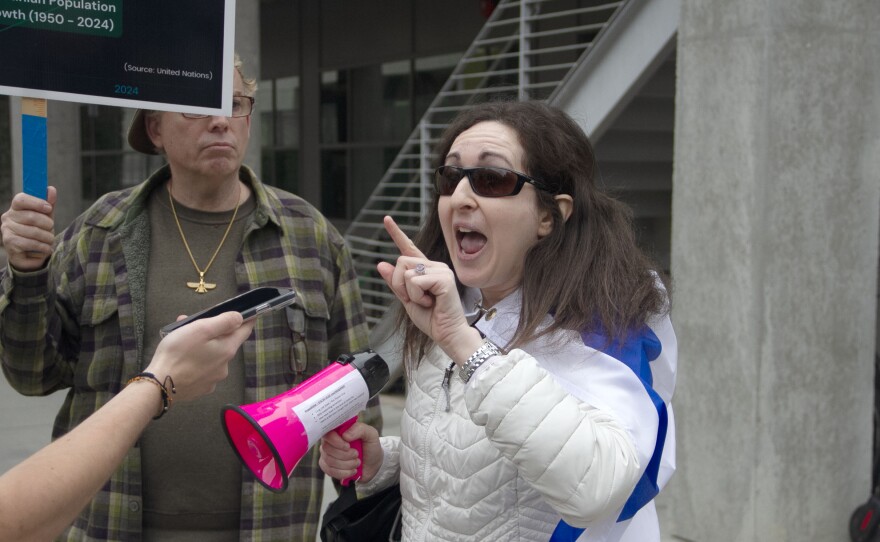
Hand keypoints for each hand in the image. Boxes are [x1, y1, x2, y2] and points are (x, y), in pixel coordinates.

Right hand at [0, 187, 56, 270]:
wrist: (31, 255)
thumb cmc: (38, 231)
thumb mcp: (45, 217)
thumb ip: (48, 204)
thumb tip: (51, 189)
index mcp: (16, 208)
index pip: (21, 199)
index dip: (36, 202)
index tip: (48, 208)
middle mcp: (8, 217)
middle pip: (31, 217)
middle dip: (47, 224)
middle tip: (50, 229)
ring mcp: (7, 230)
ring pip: (33, 232)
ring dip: (47, 238)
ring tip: (49, 241)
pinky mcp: (9, 243)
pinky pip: (31, 243)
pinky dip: (43, 247)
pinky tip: (46, 248)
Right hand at [144, 311, 254, 402]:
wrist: (159, 385)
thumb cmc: (179, 353)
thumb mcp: (201, 329)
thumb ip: (224, 321)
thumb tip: (240, 318)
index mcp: (227, 350)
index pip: (244, 331)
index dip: (247, 320)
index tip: (248, 312)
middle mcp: (224, 366)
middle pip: (225, 343)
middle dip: (213, 331)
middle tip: (193, 323)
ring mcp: (213, 380)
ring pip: (211, 355)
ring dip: (201, 345)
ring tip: (180, 338)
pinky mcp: (200, 388)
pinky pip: (202, 369)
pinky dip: (195, 360)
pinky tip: (181, 358)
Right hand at [319, 421, 381, 483]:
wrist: (372, 465)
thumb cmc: (370, 447)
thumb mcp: (371, 434)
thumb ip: (360, 429)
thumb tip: (345, 435)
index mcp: (338, 429)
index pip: (327, 433)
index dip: (336, 441)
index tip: (348, 446)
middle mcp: (330, 441)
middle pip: (327, 448)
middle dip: (345, 455)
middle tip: (357, 454)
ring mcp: (327, 454)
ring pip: (329, 461)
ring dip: (347, 464)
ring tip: (357, 462)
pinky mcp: (327, 467)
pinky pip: (329, 471)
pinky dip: (343, 473)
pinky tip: (352, 471)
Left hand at [376, 216, 477, 357]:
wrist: (447, 334)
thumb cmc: (432, 319)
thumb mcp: (407, 300)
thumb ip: (395, 283)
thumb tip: (381, 264)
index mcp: (426, 270)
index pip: (409, 248)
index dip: (396, 234)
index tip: (386, 219)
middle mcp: (435, 266)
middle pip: (401, 261)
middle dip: (399, 284)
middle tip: (415, 299)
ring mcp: (441, 270)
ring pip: (406, 271)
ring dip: (409, 292)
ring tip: (426, 302)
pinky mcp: (444, 278)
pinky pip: (415, 281)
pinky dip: (416, 296)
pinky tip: (431, 302)